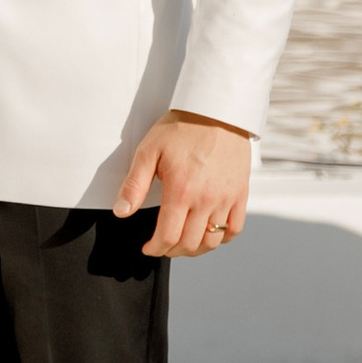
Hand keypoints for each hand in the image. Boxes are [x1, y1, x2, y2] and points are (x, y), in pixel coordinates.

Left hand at [116, 110, 252, 256]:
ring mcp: (226, 199)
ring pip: (213, 241)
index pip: (168, 236)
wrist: (215, 111)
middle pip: (190, 243)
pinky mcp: (240, 194)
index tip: (149, 248)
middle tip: (163, 245)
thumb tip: (121, 211)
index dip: (155, 248)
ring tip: (184, 243)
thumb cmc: (181, 129)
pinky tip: (210, 233)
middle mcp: (206, 200)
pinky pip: (235, 229)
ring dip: (196, 249)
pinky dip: (222, 237)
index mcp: (181, 191)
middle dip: (172, 250)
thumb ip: (134, 184)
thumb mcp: (149, 151)